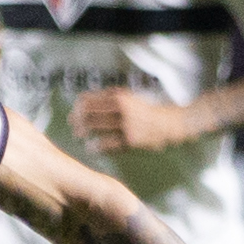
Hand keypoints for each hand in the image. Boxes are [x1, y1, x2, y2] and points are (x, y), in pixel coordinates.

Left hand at [76, 90, 198, 155]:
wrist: (170, 124)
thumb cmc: (147, 109)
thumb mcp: (130, 96)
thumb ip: (110, 96)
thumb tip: (86, 99)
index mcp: (120, 97)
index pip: (89, 99)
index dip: (78, 106)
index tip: (74, 112)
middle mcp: (122, 109)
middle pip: (88, 113)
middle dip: (76, 119)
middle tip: (72, 125)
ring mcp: (126, 126)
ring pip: (95, 128)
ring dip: (82, 132)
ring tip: (78, 135)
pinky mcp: (130, 141)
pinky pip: (107, 144)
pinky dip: (95, 146)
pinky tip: (91, 147)